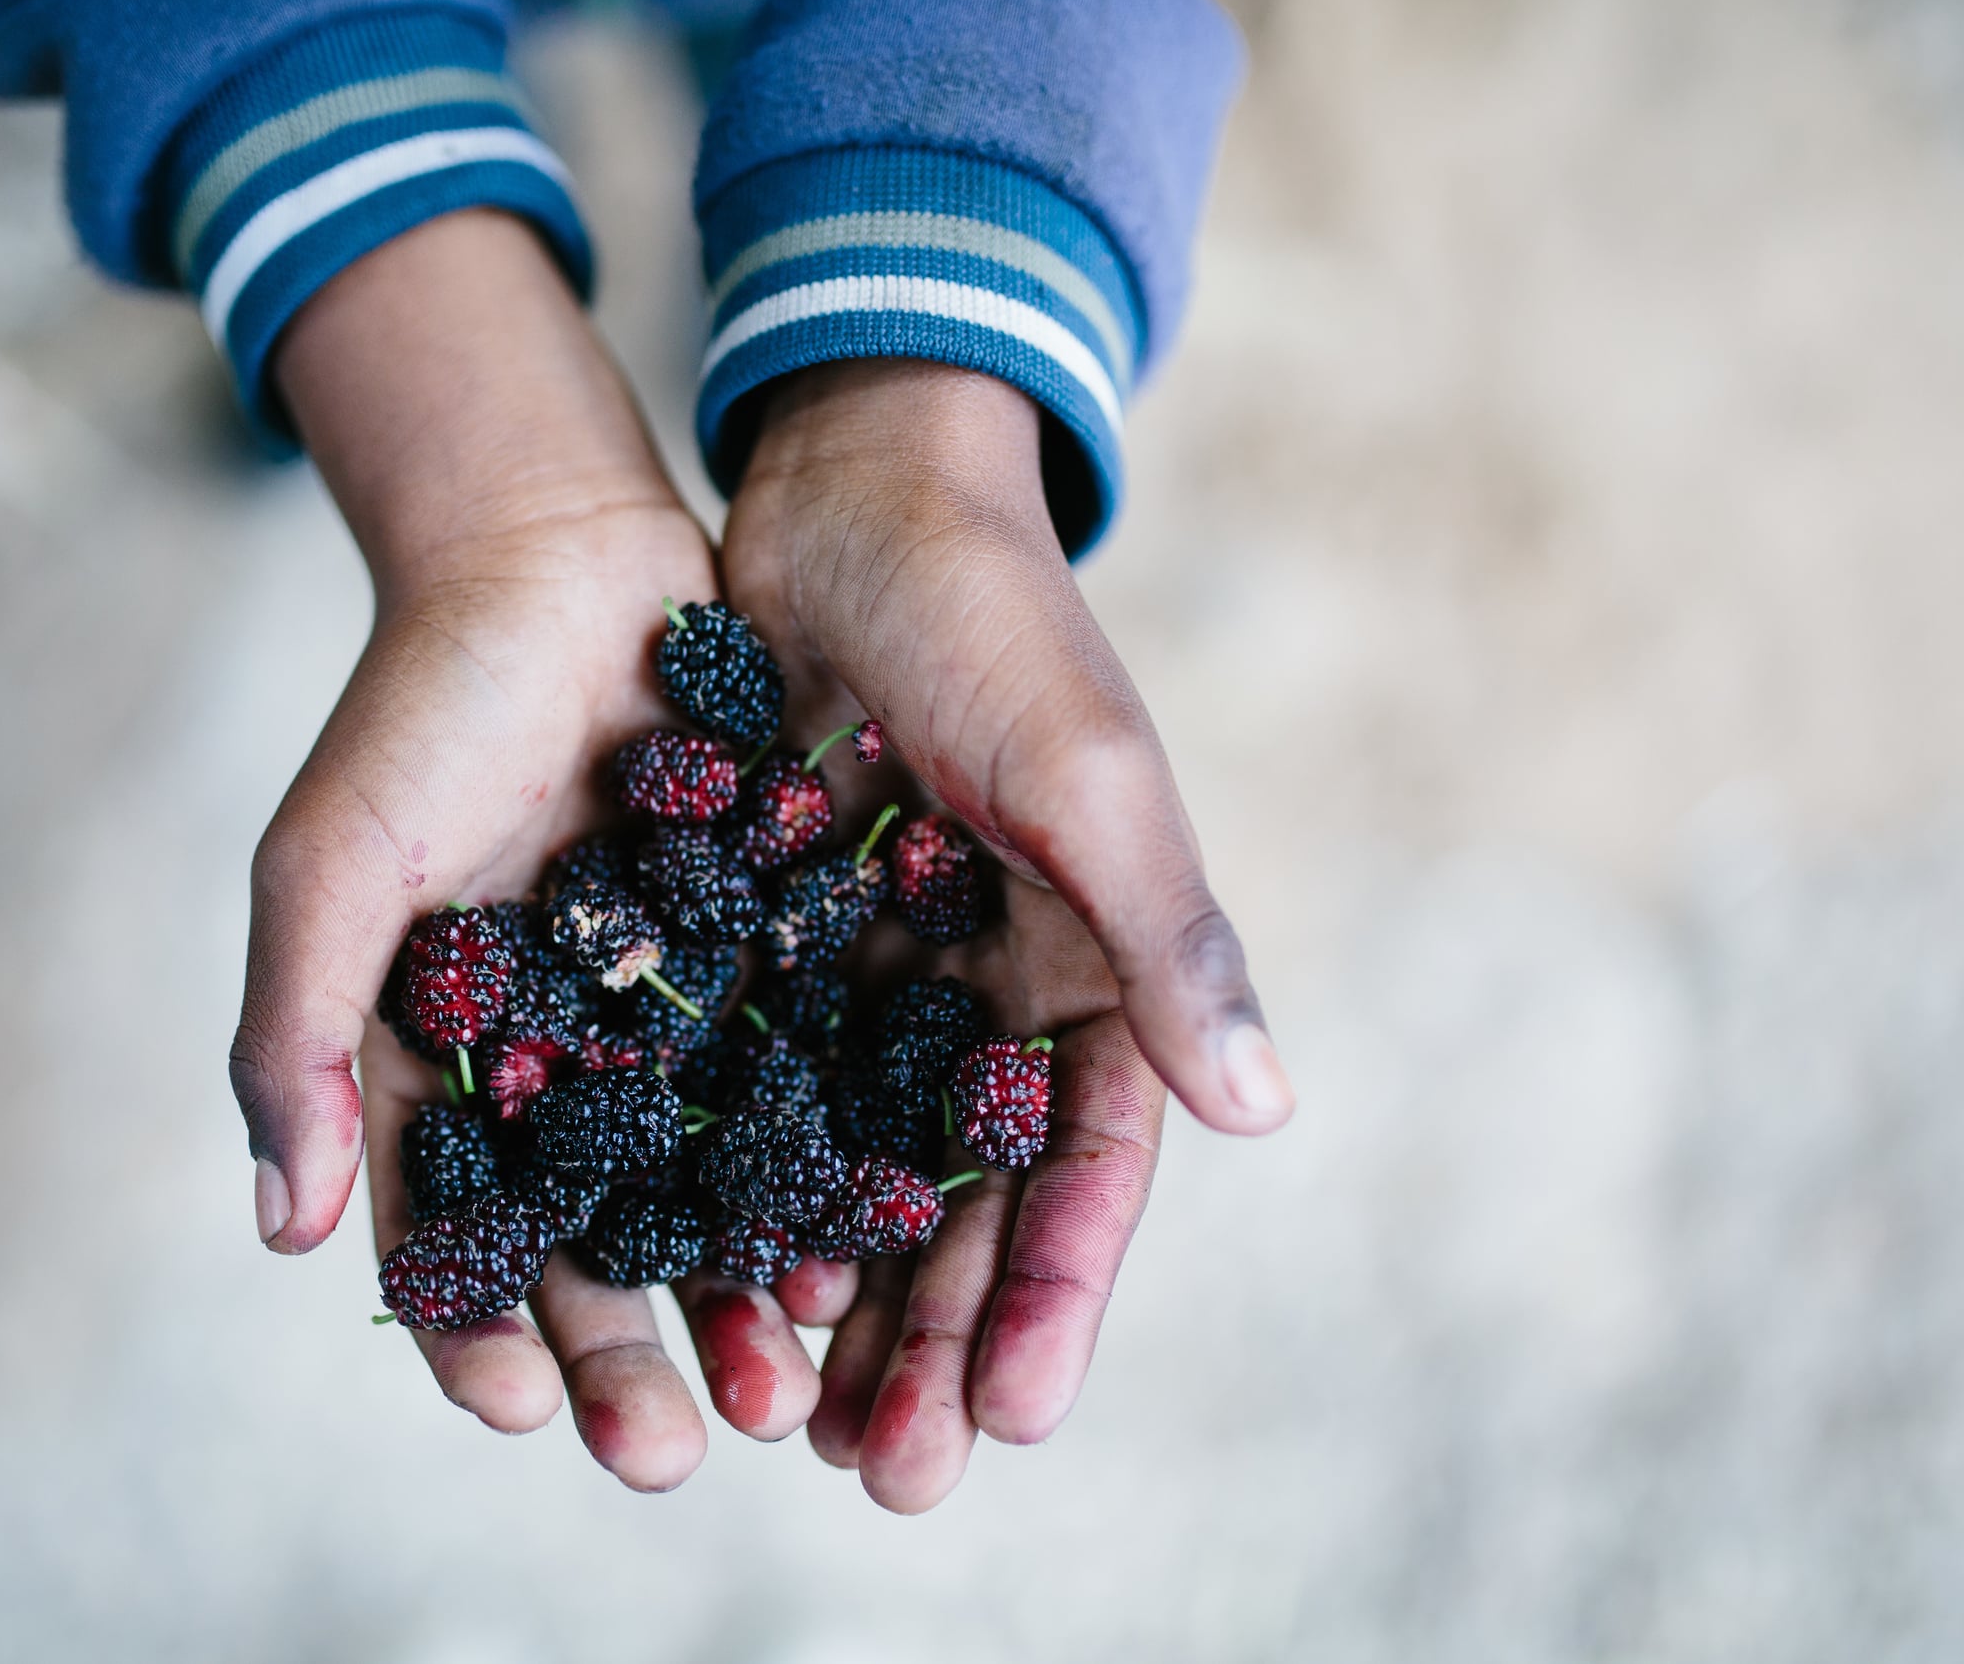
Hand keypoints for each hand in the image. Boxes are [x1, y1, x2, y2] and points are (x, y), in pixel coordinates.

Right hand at [231, 211, 824, 1489]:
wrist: (554, 560)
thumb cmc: (415, 713)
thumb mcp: (330, 869)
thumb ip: (294, 1036)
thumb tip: (278, 1229)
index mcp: (433, 1067)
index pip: (448, 1236)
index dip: (475, 1330)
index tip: (523, 1407)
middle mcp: (556, 1069)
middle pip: (586, 1246)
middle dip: (623, 1351)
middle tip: (669, 1453)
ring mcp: (663, 1023)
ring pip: (704, 1195)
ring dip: (732, 1296)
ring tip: (781, 1389)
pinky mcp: (761, 964)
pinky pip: (798, 1089)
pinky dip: (820, 1172)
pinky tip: (861, 1244)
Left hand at [715, 358, 1296, 1511]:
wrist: (849, 488)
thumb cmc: (993, 618)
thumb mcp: (1087, 772)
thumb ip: (1166, 936)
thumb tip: (1266, 1112)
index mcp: (1094, 963)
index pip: (1090, 1163)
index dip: (1054, 1292)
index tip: (1007, 1415)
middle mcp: (990, 991)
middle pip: (969, 1201)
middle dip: (934, 1339)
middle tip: (880, 1475)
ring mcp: (878, 976)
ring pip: (858, 1171)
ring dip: (835, 1298)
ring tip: (786, 1419)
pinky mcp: (772, 944)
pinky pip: (753, 1092)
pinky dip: (736, 1186)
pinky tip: (698, 1278)